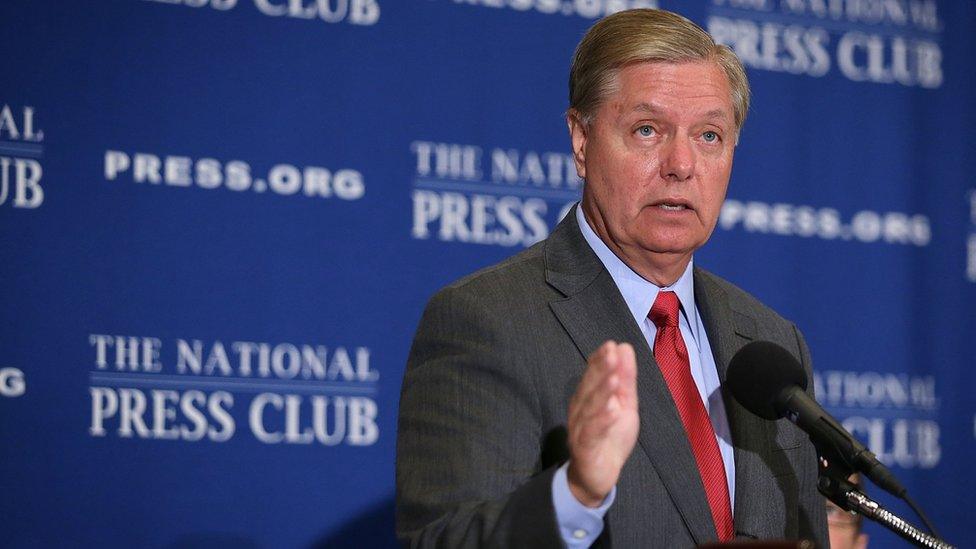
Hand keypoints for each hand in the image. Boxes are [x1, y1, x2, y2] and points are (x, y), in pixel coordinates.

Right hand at [566, 341, 639, 507]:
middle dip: (600, 370)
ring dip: (601, 392)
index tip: (611, 345)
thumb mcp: (625, 405)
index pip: (592, 375)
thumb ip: (625, 379)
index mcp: (588, 397)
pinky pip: (592, 432)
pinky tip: (611, 409)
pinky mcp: (584, 448)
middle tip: (611, 354)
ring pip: (590, 409)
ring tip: (612, 378)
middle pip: (589, 388)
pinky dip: (601, 420)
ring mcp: (580, 429)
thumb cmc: (610, 436)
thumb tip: (624, 347)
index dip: (600, 360)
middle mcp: (580, 410)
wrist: (597, 476)